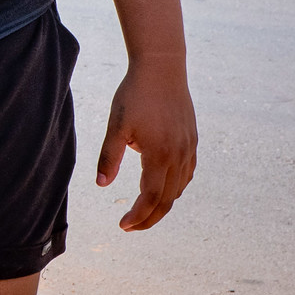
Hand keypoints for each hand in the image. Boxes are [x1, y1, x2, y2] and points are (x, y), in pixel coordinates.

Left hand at [97, 58, 196, 230]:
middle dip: (150, 217)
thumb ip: (110, 156)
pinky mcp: (192, 141)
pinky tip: (163, 187)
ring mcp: (189, 149)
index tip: (123, 225)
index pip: (151, 197)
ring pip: (180, 188)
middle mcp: (179, 156)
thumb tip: (101, 185)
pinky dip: (175, 187)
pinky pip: (187, 173)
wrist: (162, 68)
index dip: (138, 215)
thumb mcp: (116, 125)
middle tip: (131, 226)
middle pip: (168, 199)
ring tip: (142, 210)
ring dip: (162, 204)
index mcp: (160, 155)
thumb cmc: (135, 94)